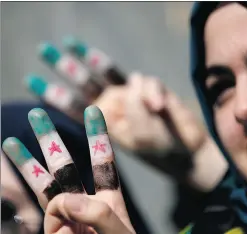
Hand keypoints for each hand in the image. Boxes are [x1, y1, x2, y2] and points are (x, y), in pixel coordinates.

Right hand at [2, 106, 134, 233]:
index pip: (103, 160)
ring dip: (28, 163)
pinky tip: (32, 200)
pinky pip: (41, 212)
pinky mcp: (53, 232)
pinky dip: (30, 202)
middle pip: (66, 165)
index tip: (93, 110)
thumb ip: (96, 214)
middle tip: (37, 114)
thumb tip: (61, 200)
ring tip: (9, 141)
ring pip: (44, 185)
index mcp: (109, 199)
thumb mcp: (118, 233)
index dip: (98, 135)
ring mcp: (66, 218)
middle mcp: (85, 204)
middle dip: (51, 140)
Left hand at [25, 37, 227, 190]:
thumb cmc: (162, 148)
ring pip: (109, 72)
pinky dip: (152, 90)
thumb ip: (134, 108)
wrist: (188, 149)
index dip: (53, 94)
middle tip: (44, 50)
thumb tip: (133, 81)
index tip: (31, 81)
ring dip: (92, 59)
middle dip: (66, 67)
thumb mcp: (143, 135)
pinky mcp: (151, 88)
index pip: (74, 106)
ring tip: (72, 44)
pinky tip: (160, 106)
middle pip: (84, 83)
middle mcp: (114, 106)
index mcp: (104, 123)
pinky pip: (145, 80)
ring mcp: (132, 95)